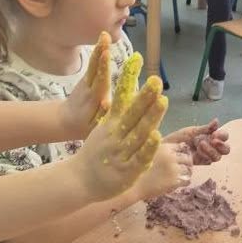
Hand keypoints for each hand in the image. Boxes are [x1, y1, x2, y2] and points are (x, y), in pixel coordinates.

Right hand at [75, 76, 166, 200]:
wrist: (79, 180)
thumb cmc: (97, 153)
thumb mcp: (105, 129)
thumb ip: (118, 112)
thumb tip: (130, 90)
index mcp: (111, 124)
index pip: (121, 99)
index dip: (129, 82)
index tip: (137, 62)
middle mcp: (116, 135)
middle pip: (132, 114)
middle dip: (145, 97)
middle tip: (155, 81)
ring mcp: (121, 152)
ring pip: (139, 133)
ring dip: (150, 117)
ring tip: (162, 101)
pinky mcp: (127, 170)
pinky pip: (140, 157)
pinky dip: (148, 147)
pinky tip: (156, 136)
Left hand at [86, 32, 112, 132]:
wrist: (66, 120)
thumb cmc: (85, 127)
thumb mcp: (93, 128)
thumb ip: (101, 116)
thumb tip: (106, 102)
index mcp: (93, 102)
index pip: (100, 85)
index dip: (103, 72)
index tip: (106, 59)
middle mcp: (89, 90)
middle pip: (96, 71)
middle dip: (101, 57)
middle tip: (106, 43)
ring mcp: (87, 83)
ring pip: (94, 65)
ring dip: (100, 50)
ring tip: (105, 35)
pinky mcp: (87, 78)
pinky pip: (94, 63)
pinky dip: (99, 51)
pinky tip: (104, 38)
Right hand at [135, 141, 192, 200]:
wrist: (131, 186)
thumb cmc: (136, 170)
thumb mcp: (147, 153)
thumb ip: (158, 150)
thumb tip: (171, 152)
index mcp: (164, 147)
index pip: (182, 147)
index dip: (180, 154)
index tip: (177, 160)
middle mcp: (170, 156)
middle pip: (188, 158)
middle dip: (185, 164)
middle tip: (179, 170)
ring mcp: (174, 169)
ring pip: (189, 169)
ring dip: (185, 173)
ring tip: (177, 177)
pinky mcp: (175, 181)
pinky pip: (187, 180)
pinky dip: (184, 182)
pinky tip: (176, 184)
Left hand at [165, 119, 229, 164]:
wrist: (167, 147)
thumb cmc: (179, 138)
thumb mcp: (192, 131)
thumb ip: (206, 128)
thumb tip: (217, 121)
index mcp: (211, 136)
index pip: (224, 137)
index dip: (222, 136)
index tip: (214, 134)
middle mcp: (212, 146)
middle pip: (225, 150)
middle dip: (221, 146)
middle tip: (212, 141)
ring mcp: (207, 155)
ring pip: (218, 157)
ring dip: (211, 151)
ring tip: (200, 145)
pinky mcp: (201, 163)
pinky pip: (208, 161)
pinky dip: (204, 156)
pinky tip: (196, 152)